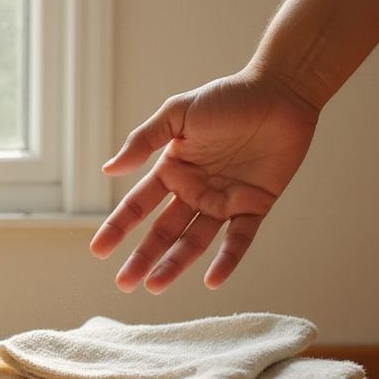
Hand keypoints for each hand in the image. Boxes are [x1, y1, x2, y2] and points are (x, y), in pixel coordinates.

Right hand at [91, 69, 319, 292]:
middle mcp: (194, 190)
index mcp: (172, 170)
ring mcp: (223, 201)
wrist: (280, 93)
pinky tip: (212, 281)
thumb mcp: (177, 113)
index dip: (117, 228)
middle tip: (124, 284)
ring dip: (175, 264)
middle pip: (163, 231)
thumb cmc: (227, 98)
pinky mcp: (254, 206)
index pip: (138, 205)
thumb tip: (109, 169)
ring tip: (155, 286)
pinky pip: (238, 239)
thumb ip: (144, 141)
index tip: (98, 250)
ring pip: (194, 242)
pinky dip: (227, 260)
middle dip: (142, 258)